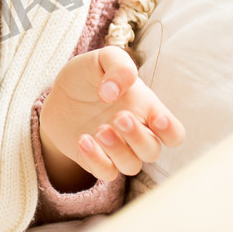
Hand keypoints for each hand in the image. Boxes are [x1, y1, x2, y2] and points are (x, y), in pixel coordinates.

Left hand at [39, 46, 184, 189]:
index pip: (174, 133)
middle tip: (119, 117)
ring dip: (118, 151)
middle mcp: (135, 134)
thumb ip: (118, 66)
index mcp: (146, 110)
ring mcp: (116, 149)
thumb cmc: (89, 74)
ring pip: (131, 166)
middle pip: (152, 151)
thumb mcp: (103, 59)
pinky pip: (105, 173)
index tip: (156, 119)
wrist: (58, 92)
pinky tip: (83, 140)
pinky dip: (96, 160)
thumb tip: (113, 92)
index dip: (170, 131)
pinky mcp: (95, 160)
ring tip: (99, 129)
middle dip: (138, 138)